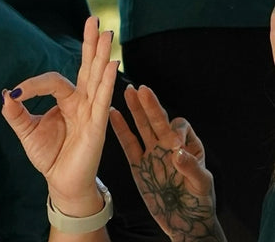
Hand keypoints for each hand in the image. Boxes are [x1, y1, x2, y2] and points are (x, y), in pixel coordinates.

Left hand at [1, 16, 117, 214]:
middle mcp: (82, 102)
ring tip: (107, 34)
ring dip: (101, 56)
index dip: (33, 84)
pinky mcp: (97, 126)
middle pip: (87, 67)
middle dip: (90, 44)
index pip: (52, 80)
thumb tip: (6, 93)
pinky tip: (112, 65)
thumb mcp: (27, 131)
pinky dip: (107, 82)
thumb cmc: (49, 156)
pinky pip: (102, 100)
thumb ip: (16, 113)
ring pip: (97, 78)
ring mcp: (91, 112)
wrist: (61, 184)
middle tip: (93, 19)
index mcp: (67, 100)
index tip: (17, 94)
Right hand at [109, 85, 223, 241]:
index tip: (174, 143)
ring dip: (135, 109)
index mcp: (188, 146)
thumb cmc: (199, 203)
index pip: (180, 128)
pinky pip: (129, 144)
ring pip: (142, 127)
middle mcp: (168, 145)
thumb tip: (177, 153)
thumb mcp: (202, 185)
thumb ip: (191, 168)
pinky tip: (113, 113)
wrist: (185, 224)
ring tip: (128, 91)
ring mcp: (153, 153)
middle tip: (142, 89)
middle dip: (150, 106)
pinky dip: (121, 129)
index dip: (176, 131)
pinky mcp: (139, 166)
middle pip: (158, 121)